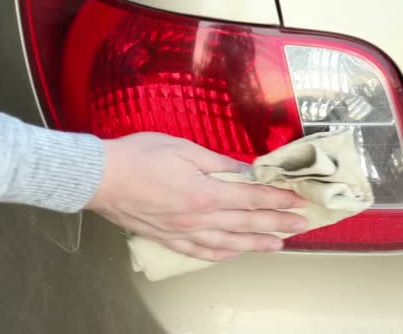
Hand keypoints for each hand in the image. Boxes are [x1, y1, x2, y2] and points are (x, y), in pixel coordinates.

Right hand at [86, 132, 308, 260]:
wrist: (101, 178)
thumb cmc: (139, 157)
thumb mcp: (182, 148)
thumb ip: (217, 162)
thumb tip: (243, 171)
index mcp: (205, 192)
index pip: (252, 198)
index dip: (278, 199)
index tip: (298, 201)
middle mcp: (199, 218)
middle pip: (246, 222)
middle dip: (277, 223)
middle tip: (301, 225)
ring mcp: (183, 232)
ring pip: (228, 242)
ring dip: (256, 243)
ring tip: (278, 245)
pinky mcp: (167, 238)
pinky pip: (199, 252)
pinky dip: (221, 254)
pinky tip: (233, 253)